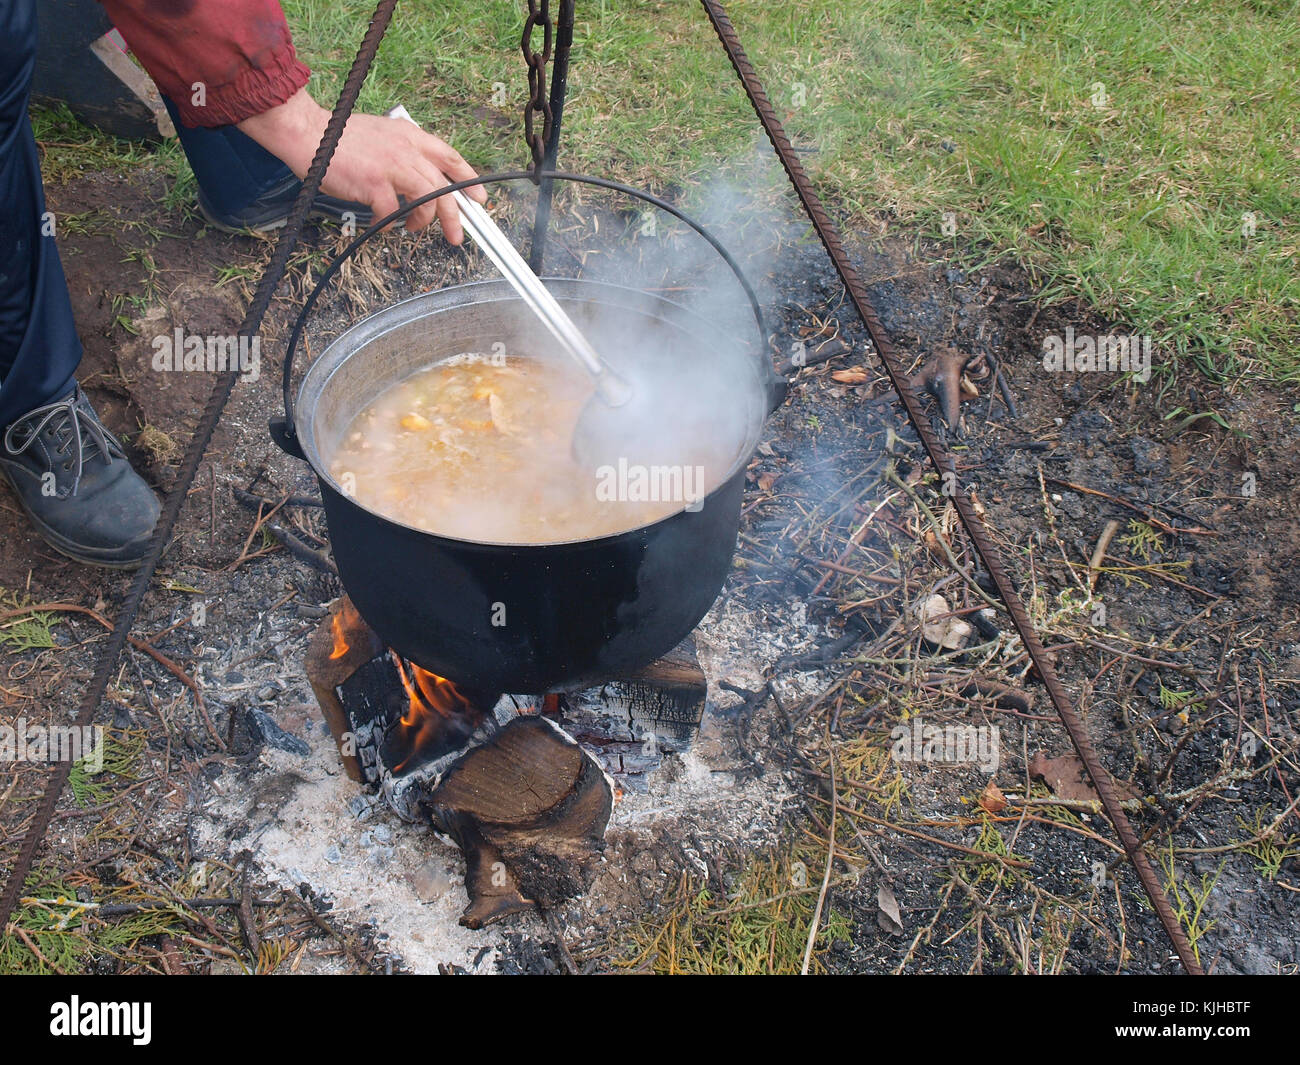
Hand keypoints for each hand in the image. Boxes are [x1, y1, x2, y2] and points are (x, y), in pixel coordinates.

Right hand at [237, 88, 486, 241]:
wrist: (309, 133)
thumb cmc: (340, 139)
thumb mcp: (383, 136)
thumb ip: (404, 153)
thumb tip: (420, 180)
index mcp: (411, 136)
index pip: (450, 157)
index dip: (469, 180)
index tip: (479, 199)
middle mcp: (406, 150)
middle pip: (444, 188)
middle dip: (455, 217)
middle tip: (456, 236)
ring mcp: (392, 166)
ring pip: (426, 201)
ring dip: (421, 221)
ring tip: (410, 228)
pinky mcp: (374, 183)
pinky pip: (392, 213)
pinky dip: (388, 224)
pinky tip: (380, 224)